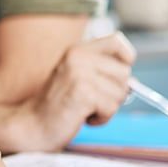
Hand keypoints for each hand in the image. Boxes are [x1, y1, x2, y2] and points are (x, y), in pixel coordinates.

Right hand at [10, 32, 135, 151]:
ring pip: (120, 92)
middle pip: (124, 73)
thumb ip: (102, 74)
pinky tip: (83, 117)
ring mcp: (79, 74)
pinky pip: (111, 107)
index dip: (126, 58)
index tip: (117, 76)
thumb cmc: (57, 105)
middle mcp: (78, 57)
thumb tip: (134, 83)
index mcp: (77, 50)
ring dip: (107, 108)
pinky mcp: (83, 93)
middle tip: (93, 101)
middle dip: (115, 92)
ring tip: (85, 109)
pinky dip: (101, 118)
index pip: (117, 41)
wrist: (33, 125)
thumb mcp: (78, 79)